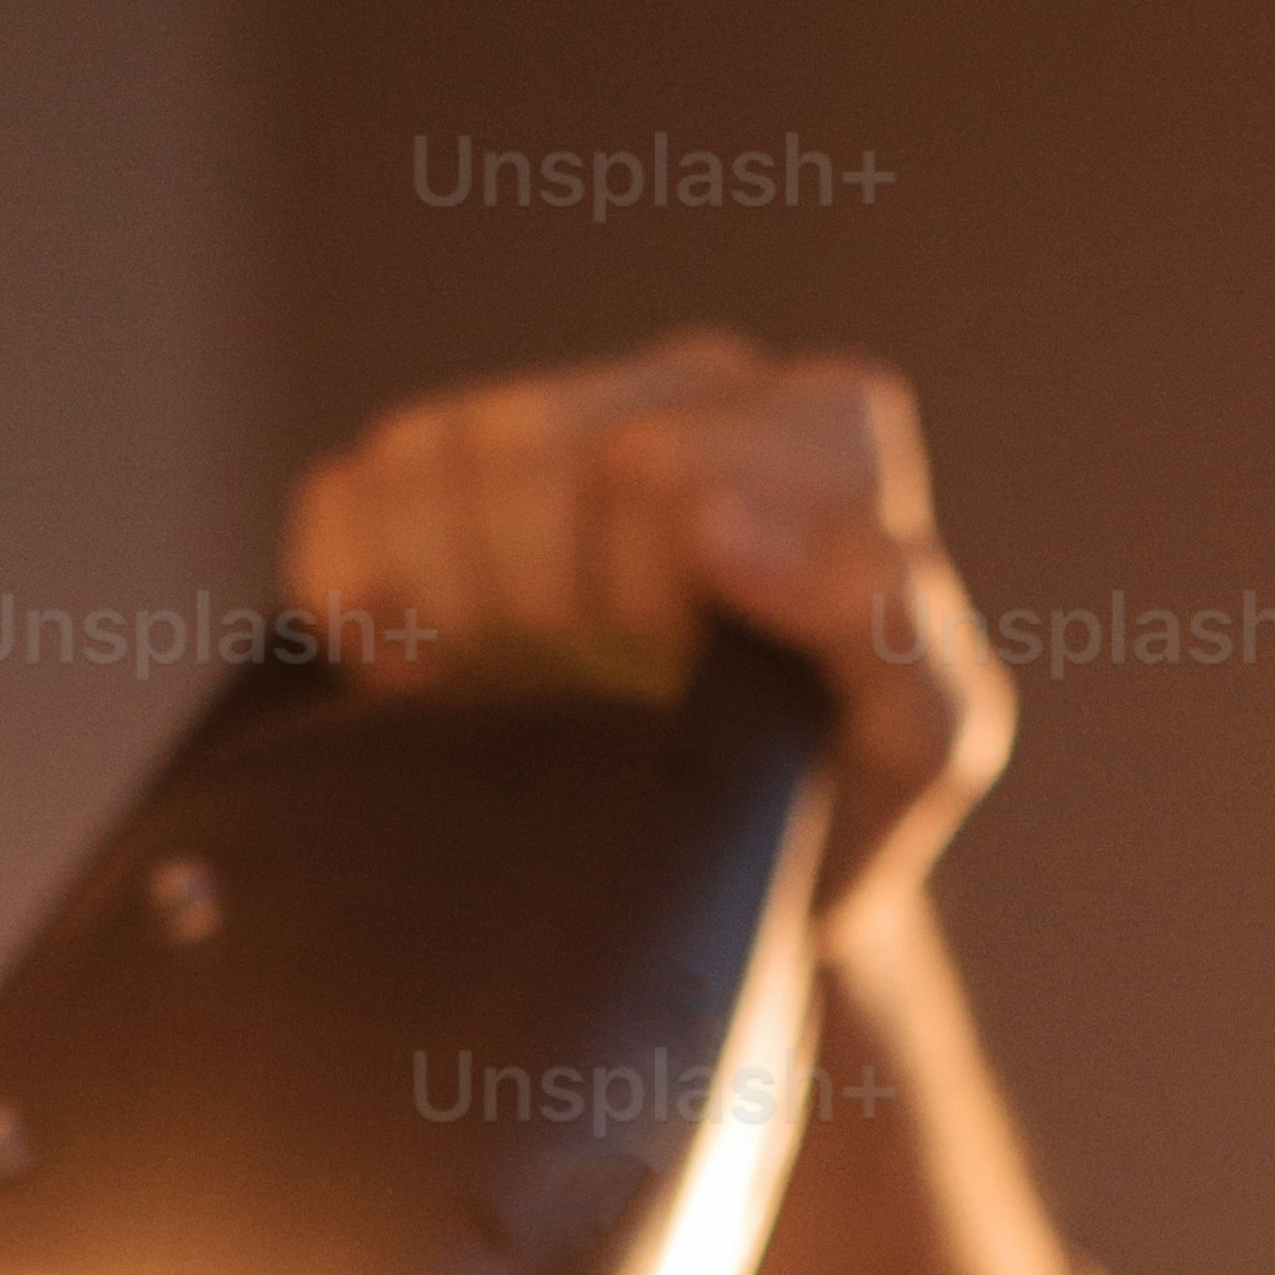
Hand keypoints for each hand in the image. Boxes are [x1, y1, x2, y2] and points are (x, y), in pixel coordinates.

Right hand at [282, 328, 1016, 937]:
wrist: (743, 884)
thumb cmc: (845, 802)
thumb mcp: (924, 740)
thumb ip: (883, 618)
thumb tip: (711, 523)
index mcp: (826, 429)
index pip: (654, 460)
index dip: (644, 594)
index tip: (685, 686)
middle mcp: (698, 390)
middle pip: (526, 449)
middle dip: (546, 603)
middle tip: (597, 696)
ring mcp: (561, 419)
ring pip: (432, 462)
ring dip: (454, 610)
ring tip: (525, 690)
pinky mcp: (436, 478)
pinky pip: (349, 500)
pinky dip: (363, 610)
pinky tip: (438, 682)